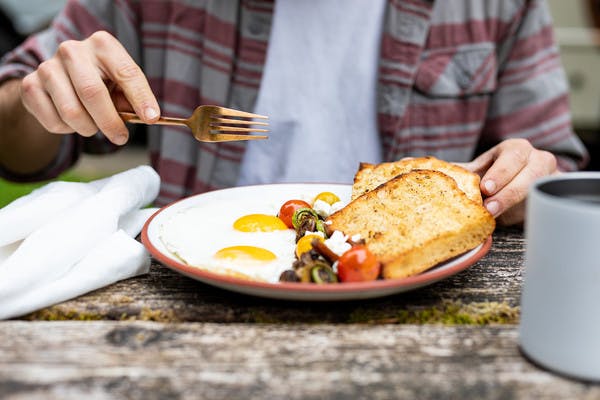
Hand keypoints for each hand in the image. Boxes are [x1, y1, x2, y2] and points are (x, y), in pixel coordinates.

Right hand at [19, 31, 159, 144]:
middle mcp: (73, 50)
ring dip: (88, 128)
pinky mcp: (31, 86)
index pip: (126, 73)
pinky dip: (68, 130)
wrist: (59, 79)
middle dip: (110, 122)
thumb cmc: (100, 82)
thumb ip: (132, 99)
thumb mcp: (120, 85)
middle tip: (120, 137)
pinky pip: (54, 122)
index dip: (141, 98)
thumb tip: (147, 117)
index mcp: (103, 45)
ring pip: (72, 112)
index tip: (151, 118)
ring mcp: (48, 67)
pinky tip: (72, 120)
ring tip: (94, 125)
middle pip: (92, 93)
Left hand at [460, 138, 558, 225]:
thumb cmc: (497, 177)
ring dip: (515, 206)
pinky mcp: (554, 197)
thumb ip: (461, 171)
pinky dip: (527, 214)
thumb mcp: (481, 171)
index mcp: (517, 149)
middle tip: (489, 208)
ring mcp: (549, 178)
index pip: (512, 157)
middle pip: (529, 175)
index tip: (486, 188)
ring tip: (496, 216)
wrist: (522, 189)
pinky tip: (513, 219)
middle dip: (508, 193)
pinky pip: (545, 205)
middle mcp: (538, 160)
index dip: (499, 173)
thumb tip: (421, 166)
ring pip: (537, 191)